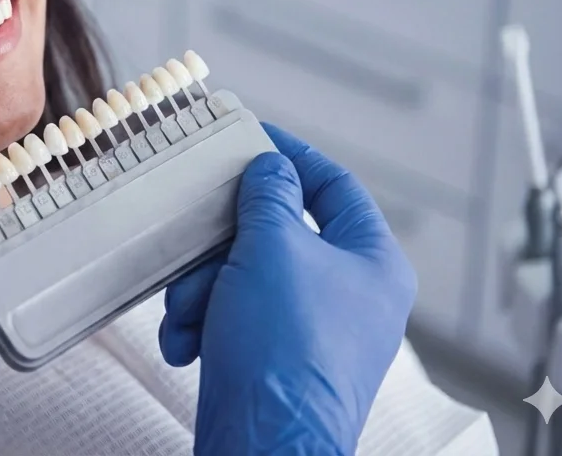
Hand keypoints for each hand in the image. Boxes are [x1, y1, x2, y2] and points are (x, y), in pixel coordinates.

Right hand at [159, 124, 416, 454]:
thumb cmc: (283, 349)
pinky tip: (187, 343)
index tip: (251, 137)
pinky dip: (204, 324)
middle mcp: (352, 296)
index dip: (291, 156)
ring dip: (203, 288)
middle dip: (224, 244)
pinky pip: (235, 318)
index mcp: (373, 263)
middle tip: (198, 242)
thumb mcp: (272, 247)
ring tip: (188, 314)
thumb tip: (270, 168)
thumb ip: (268, 195)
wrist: (264, 447)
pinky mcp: (276, 362)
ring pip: (246, 277)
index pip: (335, 186)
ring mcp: (314, 332)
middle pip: (278, 235)